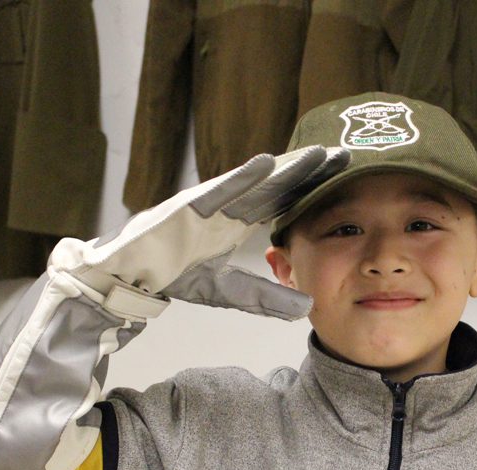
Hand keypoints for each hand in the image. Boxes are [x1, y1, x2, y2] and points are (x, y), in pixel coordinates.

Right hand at [49, 146, 348, 319]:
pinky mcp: (187, 207)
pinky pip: (218, 189)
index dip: (313, 187)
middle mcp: (229, 207)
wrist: (130, 277)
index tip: (345, 176)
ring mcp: (209, 203)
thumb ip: (266, 298)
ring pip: (254, 181)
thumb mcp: (230, 291)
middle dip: (309, 170)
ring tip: (317, 154)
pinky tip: (265, 163)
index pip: (283, 200)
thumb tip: (307, 309)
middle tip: (346, 153)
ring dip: (286, 167)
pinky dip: (240, 177)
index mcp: (240, 222)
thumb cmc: (175, 275)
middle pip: (277, 184)